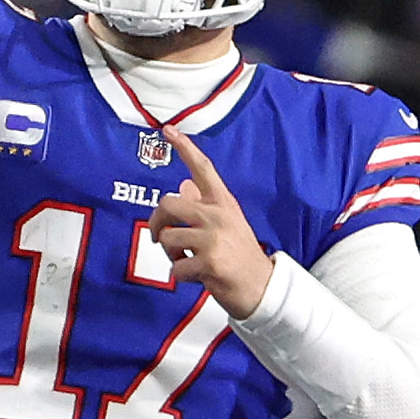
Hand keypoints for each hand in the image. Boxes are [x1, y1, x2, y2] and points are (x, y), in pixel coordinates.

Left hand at [149, 131, 272, 317]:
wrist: (262, 288)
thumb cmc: (240, 255)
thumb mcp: (227, 224)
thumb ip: (205, 205)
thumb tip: (183, 186)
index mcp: (224, 203)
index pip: (203, 169)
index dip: (185, 148)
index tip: (169, 130)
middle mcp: (219, 216)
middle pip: (168, 203)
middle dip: (157, 222)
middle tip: (158, 236)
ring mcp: (214, 239)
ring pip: (168, 238)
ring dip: (172, 255)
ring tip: (188, 261)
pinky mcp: (209, 263)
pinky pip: (176, 268)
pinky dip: (180, 276)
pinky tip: (197, 276)